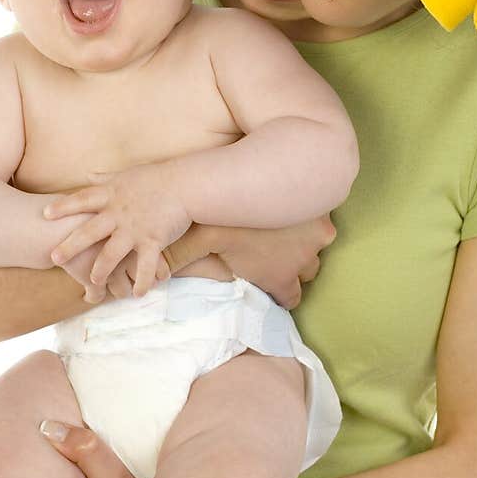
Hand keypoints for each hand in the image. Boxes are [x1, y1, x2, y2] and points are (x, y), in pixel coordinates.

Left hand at [45, 165, 190, 296]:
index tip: (45, 214)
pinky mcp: (153, 240)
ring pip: (112, 253)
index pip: (82, 200)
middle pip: (89, 231)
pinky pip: (145, 265)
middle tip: (54, 258)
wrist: (186, 184)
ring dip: (101, 269)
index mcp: (112, 195)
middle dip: (71, 246)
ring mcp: (135, 228)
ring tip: (94, 281)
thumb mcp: (127, 175)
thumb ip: (105, 178)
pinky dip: (141, 281)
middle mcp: (119, 213)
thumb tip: (87, 174)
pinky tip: (137, 294)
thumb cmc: (157, 178)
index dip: (64, 207)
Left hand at [166, 215, 336, 309]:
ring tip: (286, 231)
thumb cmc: (230, 219)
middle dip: (295, 264)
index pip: (290, 298)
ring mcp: (318, 234)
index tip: (271, 280)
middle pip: (308, 271)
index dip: (281, 292)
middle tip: (276, 251)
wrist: (262, 179)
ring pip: (319, 246)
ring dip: (305, 241)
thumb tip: (150, 281)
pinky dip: (313, 216)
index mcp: (280, 275)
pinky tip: (297, 206)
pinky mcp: (325, 210)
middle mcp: (305, 258)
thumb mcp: (202, 241)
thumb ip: (178, 261)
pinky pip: (326, 221)